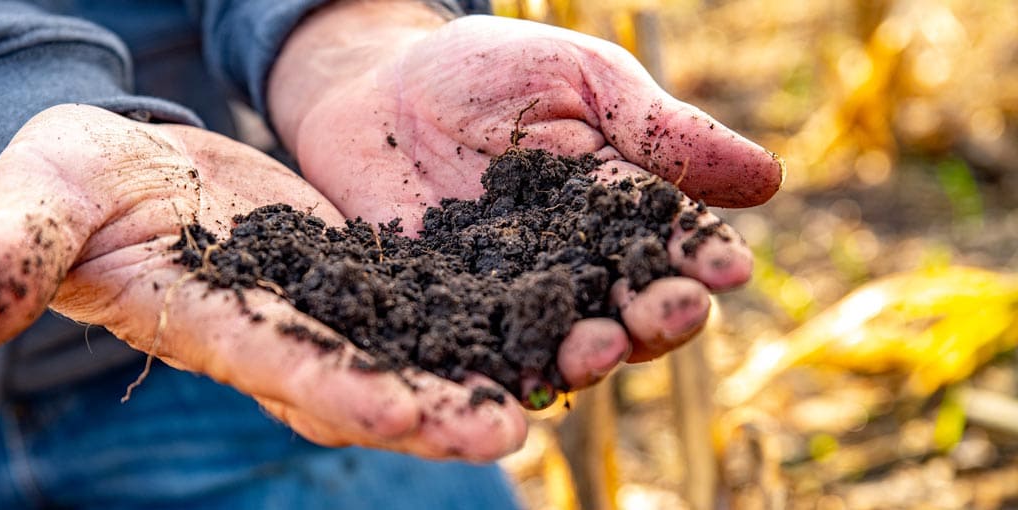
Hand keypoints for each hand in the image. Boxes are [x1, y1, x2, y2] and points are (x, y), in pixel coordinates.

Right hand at [0, 104, 527, 460]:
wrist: (110, 165)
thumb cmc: (62, 187)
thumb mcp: (34, 207)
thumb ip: (5, 264)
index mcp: (209, 324)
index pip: (292, 371)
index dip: (363, 397)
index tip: (440, 419)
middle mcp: (277, 331)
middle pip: (374, 377)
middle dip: (448, 402)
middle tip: (533, 418)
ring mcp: (318, 303)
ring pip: (413, 342)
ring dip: (486, 359)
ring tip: (571, 362)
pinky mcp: (345, 269)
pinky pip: (422, 293)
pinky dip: (480, 303)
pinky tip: (546, 298)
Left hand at [269, 4, 783, 368]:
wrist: (377, 86)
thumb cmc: (489, 72)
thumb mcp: (579, 81)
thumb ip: (658, 131)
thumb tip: (768, 180)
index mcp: (618, 213)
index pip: (672, 246)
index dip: (701, 260)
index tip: (728, 268)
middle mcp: (573, 270)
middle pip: (626, 310)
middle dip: (653, 317)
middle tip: (669, 314)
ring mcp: (508, 300)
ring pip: (557, 344)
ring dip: (585, 356)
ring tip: (595, 348)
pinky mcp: (443, 318)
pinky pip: (469, 355)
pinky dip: (484, 375)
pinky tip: (496, 385)